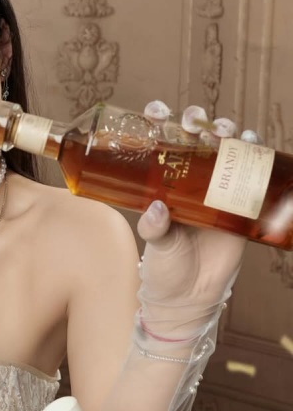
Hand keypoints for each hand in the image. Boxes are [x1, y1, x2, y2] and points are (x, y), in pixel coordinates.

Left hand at [136, 103, 256, 326]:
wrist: (190, 298)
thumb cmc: (165, 268)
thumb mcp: (156, 245)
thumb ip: (154, 227)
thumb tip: (158, 209)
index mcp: (163, 184)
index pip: (159, 144)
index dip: (159, 122)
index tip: (154, 112)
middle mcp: (190, 181)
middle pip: (195, 138)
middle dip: (196, 121)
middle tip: (192, 122)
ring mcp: (217, 190)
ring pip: (226, 149)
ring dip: (227, 131)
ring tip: (224, 131)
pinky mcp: (241, 206)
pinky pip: (252, 175)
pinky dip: (256, 154)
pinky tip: (254, 143)